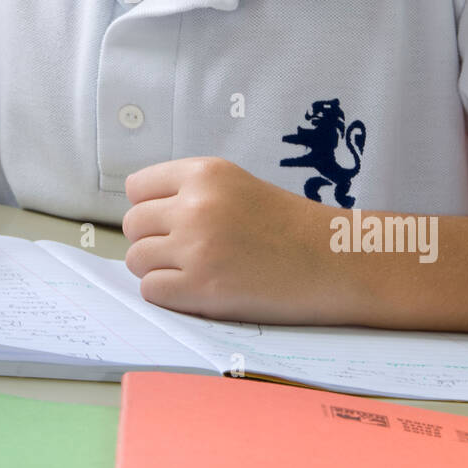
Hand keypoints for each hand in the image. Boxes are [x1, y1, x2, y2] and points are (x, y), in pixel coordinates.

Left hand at [122, 156, 344, 322]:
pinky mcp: (201, 286)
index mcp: (204, 173)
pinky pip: (151, 290)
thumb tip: (141, 217)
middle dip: (152, 241)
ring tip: (194, 272)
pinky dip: (168, 295)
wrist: (334, 261)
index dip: (150, 209)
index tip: (170, 223)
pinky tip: (197, 292)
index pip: (137, 187)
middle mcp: (196, 204)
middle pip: (133, 225)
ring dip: (158, 270)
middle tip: (185, 253)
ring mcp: (197, 246)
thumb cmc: (288, 227)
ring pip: (137, 259)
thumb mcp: (237, 186)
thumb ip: (190, 193)